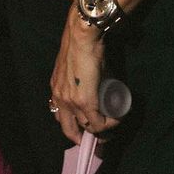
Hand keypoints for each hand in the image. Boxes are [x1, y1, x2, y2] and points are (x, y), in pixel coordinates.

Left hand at [50, 12, 118, 142]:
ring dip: (101, 127)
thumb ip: (80, 80)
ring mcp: (71, 102)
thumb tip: (96, 86)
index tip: (87, 128)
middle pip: (70, 129)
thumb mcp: (75, 68)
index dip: (74, 127)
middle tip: (100, 135)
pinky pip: (98, 123)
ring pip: (87, 126)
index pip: (61, 118)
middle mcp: (60, 98)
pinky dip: (109, 124)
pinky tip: (117, 119)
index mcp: (56, 90)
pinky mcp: (85, 101)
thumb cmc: (81, 46)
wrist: (82, 36)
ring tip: (112, 121)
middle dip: (85, 137)